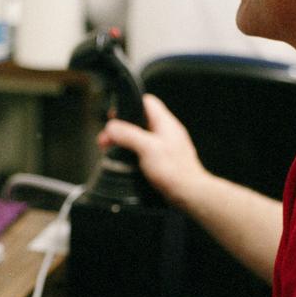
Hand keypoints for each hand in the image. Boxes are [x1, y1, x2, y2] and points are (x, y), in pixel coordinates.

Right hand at [99, 93, 205, 210]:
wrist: (189, 194)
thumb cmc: (174, 171)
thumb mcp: (147, 148)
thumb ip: (128, 135)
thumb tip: (111, 127)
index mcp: (165, 123)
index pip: (147, 102)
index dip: (130, 104)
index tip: (114, 115)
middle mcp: (165, 132)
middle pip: (139, 121)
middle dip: (121, 128)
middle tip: (106, 140)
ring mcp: (165, 146)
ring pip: (140, 137)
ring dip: (125, 142)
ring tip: (111, 151)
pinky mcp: (163, 161)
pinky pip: (144, 151)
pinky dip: (132, 154)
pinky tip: (124, 163)